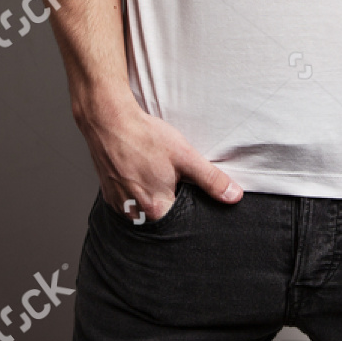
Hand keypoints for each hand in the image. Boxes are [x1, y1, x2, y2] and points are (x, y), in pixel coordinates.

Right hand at [74, 84, 242, 220]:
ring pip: (143, 208)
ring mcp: (118, 204)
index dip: (188, 203)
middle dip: (169, 198)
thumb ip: (211, 179)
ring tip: (152, 170)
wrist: (108, 121)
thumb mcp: (185, 156)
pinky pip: (128, 200)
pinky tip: (139, 171)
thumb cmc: (144, 137)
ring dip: (151, 194)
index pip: (181, 219)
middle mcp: (134, 213)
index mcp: (156, 208)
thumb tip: (233, 196)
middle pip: (161, 215)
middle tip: (168, 174)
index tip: (185, 187)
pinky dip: (136, 190)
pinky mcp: (108, 194)